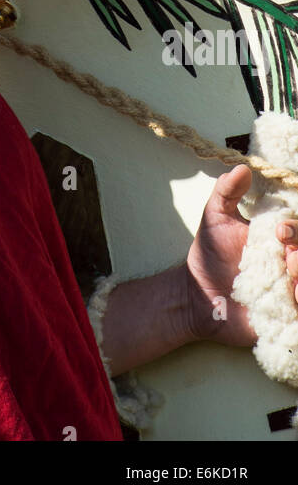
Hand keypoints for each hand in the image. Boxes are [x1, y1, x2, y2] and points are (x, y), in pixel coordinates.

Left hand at [185, 164, 297, 346]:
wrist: (196, 294)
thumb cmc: (209, 253)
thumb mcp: (215, 217)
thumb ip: (227, 191)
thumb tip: (241, 168)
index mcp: (280, 241)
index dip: (296, 230)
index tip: (279, 231)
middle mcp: (289, 264)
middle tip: (289, 258)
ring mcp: (289, 290)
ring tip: (292, 279)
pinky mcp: (286, 316)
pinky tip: (294, 297)